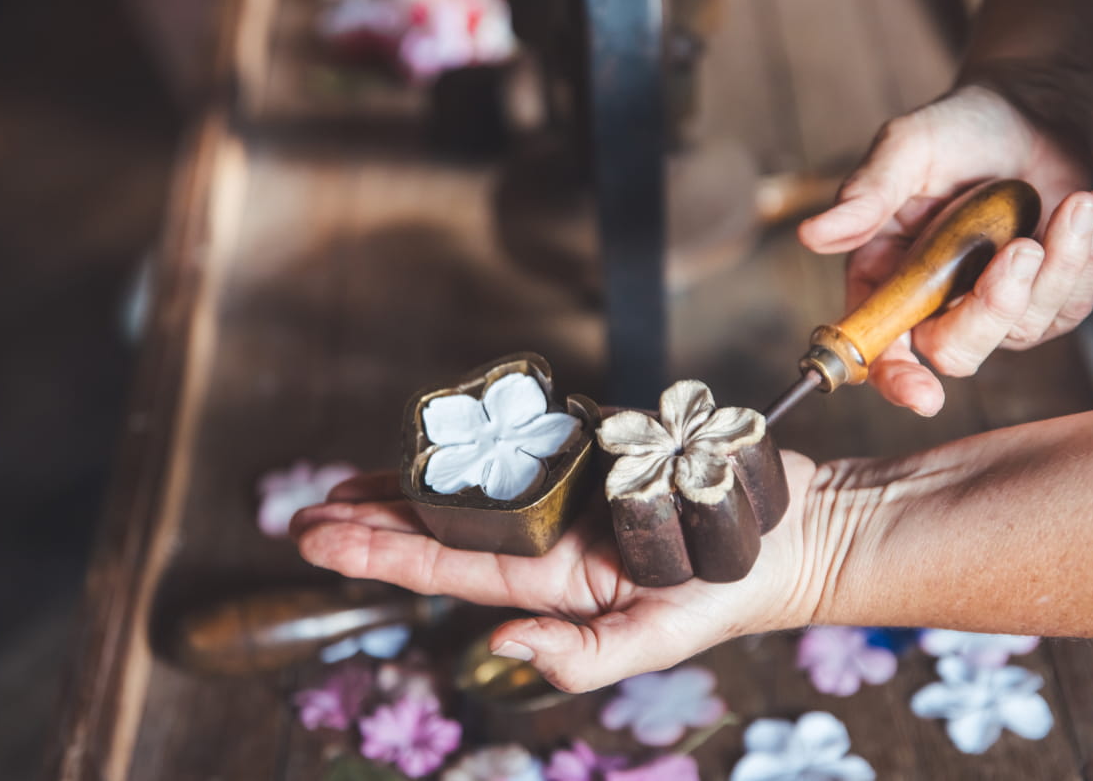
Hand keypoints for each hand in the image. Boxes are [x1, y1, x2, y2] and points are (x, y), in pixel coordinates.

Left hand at [293, 456, 819, 692]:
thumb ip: (580, 654)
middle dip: (369, 521)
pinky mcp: (595, 450)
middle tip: (303, 511)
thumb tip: (497, 647)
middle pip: (441, 527)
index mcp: (549, 582)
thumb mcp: (655, 641)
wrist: (789, 533)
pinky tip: (440, 437)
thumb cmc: (727, 592)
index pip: (445, 565)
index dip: (377, 551)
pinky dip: (477, 440)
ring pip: (469, 486)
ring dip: (406, 483)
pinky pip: (524, 442)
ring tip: (345, 483)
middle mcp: (546, 538)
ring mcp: (568, 494)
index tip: (317, 536)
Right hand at [798, 85, 1092, 415]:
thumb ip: (866, 195)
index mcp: (883, 279)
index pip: (878, 350)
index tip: (922, 394)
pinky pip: (1070, 307)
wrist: (1030, 112)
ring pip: (1021, 330)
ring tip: (1075, 204)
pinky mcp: (1046, 300)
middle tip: (1022, 247)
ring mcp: (992, 307)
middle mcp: (933, 306)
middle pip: (956, 353)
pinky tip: (1086, 210)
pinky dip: (1087, 259)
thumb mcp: (906, 150)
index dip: (896, 378)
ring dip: (1056, 267)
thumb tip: (813, 235)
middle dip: (993, 309)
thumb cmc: (957, 129)